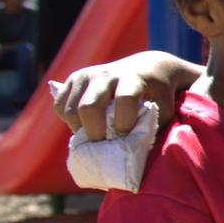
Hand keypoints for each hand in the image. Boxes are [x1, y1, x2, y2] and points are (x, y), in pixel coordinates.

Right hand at [52, 59, 173, 140]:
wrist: (147, 68)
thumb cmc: (158, 95)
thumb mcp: (163, 110)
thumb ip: (149, 128)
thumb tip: (129, 154)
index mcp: (133, 78)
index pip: (124, 100)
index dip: (125, 122)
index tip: (127, 135)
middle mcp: (106, 74)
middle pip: (88, 107)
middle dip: (95, 132)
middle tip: (104, 144)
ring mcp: (86, 75)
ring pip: (70, 109)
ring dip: (80, 129)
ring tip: (96, 136)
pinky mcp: (73, 79)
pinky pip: (60, 106)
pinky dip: (69, 121)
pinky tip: (85, 125)